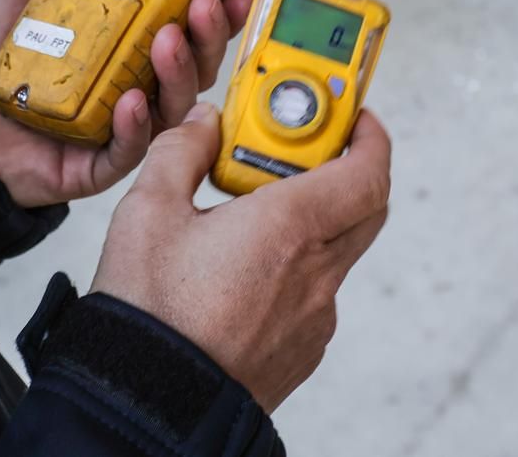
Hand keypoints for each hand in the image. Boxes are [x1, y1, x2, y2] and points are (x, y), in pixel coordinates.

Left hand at [0, 0, 254, 207]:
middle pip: (194, 65)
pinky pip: (128, 151)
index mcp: (127, 42)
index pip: (187, 25)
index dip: (217, 7)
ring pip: (172, 107)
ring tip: (167, 41)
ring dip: (180, 73)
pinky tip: (134, 101)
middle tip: (206, 4)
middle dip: (209, 35)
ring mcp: (117, 126)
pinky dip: (137, 127)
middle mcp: (131, 83)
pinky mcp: (93, 164)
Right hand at [90, 104, 391, 410]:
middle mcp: (315, 274)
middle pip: (364, 209)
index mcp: (288, 229)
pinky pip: (313, 296)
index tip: (354, 117)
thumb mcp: (148, 210)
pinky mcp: (301, 350)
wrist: (147, 399)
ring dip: (312, 225)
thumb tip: (202, 124)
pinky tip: (241, 272)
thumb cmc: (149, 311)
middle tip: (302, 155)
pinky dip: (293, 269)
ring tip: (251, 218)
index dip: (369, 137)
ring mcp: (314, 318)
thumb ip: (180, 152)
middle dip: (346, 172)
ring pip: (334, 255)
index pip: (367, 172)